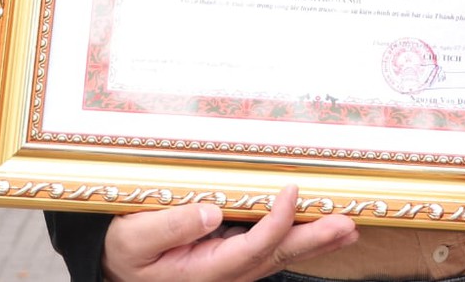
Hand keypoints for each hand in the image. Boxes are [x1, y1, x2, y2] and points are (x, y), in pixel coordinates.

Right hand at [101, 183, 358, 281]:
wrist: (117, 269)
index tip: (292, 190)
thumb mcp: (136, 238)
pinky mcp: (232, 263)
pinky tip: (318, 234)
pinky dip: (297, 242)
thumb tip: (210, 213)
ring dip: (314, 244)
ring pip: (279, 257)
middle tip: (347, 224)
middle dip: (315, 241)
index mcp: (205, 272)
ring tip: (347, 230)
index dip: (277, 221)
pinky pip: (271, 253)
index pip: (252, 247)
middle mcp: (225, 276)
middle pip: (277, 256)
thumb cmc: (126, 251)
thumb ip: (172, 225)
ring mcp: (231, 272)